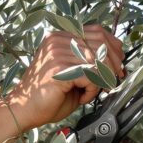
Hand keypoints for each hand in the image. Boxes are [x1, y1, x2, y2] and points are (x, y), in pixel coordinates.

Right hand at [5, 25, 124, 131]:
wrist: (24, 111)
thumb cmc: (49, 96)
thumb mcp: (73, 72)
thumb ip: (89, 60)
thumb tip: (117, 57)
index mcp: (59, 37)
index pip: (97, 32)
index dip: (113, 48)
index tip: (119, 66)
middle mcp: (57, 40)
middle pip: (101, 42)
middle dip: (113, 64)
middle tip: (113, 81)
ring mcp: (57, 53)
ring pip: (98, 60)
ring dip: (102, 80)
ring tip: (91, 92)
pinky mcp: (59, 69)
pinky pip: (91, 76)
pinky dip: (93, 90)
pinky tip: (83, 97)